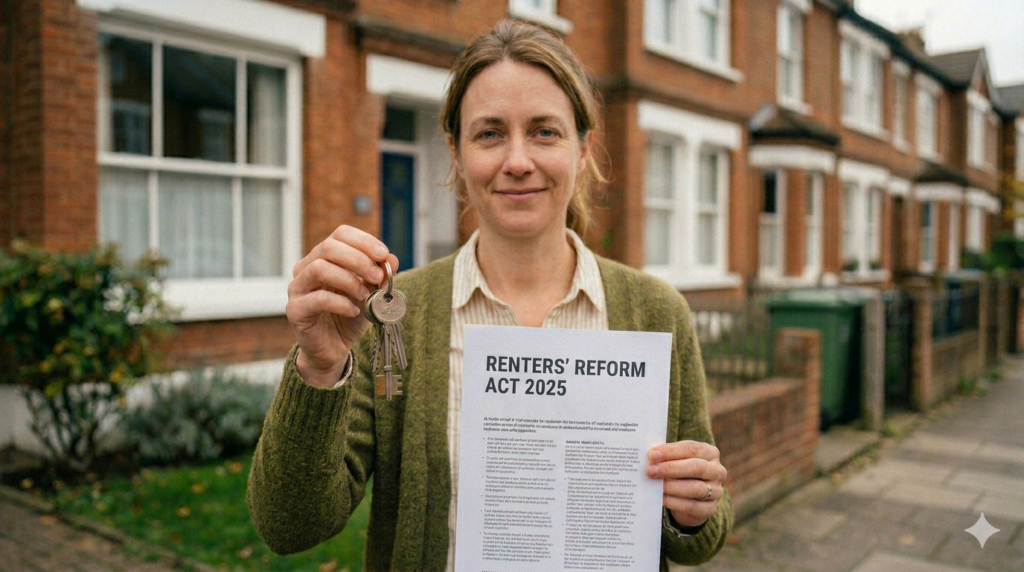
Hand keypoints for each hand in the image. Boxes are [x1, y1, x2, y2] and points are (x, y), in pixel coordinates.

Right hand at [286, 225, 398, 387]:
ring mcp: (297, 288)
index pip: (340, 234)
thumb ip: (380, 276)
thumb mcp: (372, 293)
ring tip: (365, 295)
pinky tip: (353, 311)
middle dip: (358, 259)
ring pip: (319, 268)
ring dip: (349, 280)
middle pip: (329, 247)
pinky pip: (317, 298)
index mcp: (324, 257)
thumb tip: (392, 258)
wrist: (334, 349)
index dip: (363, 241)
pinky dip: (341, 303)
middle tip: (377, 276)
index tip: (383, 255)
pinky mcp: (295, 310)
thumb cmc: (350, 315)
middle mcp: (307, 267)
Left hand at [646, 440, 726, 528]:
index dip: (671, 451)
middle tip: (650, 470)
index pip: (692, 449)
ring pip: (696, 488)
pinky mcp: (710, 508)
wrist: (690, 498)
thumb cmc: (681, 472)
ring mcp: (716, 491)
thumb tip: (650, 456)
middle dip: (671, 468)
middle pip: (696, 467)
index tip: (652, 455)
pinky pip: (692, 506)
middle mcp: (717, 471)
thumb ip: (668, 457)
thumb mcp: (678, 460)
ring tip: (654, 485)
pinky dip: (675, 502)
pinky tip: (661, 498)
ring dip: (672, 486)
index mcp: (710, 453)